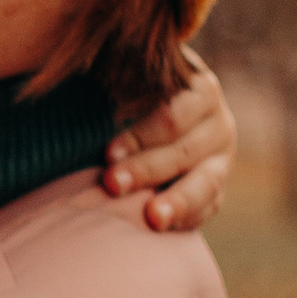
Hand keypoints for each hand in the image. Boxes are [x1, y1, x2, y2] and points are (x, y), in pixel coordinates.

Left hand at [104, 50, 233, 232]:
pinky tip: (160, 230)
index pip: (171, 115)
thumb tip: (74, 67)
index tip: (106, 152)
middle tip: (110, 184)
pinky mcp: (217, 190)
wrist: (166, 116)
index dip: (139, 134)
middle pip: (182, 151)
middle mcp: (218, 125)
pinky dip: (185, 219)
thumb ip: (114, 74)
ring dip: (175, 202)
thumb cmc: (134, 91)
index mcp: (200, 90)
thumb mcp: (132, 75)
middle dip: (145, 170)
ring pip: (204, 184)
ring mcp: (222, 160)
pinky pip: (207, 208)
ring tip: (151, 218)